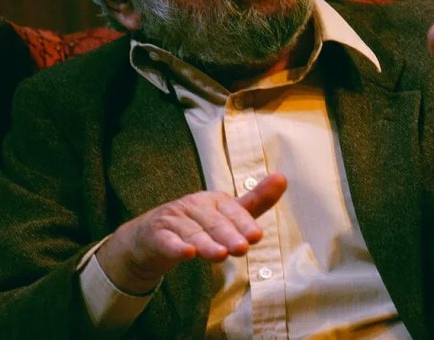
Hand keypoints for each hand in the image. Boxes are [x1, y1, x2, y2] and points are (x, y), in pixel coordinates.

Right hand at [96, 173, 286, 293]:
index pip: (231, 211)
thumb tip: (283, 178)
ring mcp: (173, 219)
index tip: (256, 236)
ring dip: (206, 244)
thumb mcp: (226, 214)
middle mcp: (194, 205)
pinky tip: (187, 254)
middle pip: (213, 222)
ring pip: (192, 233)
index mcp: (213, 199)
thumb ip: (255, 201)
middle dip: (228, 235)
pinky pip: (167, 241)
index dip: (243, 223)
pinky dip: (176, 247)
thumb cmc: (196, 223)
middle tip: (242, 248)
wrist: (150, 236)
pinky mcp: (156, 235)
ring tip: (221, 255)